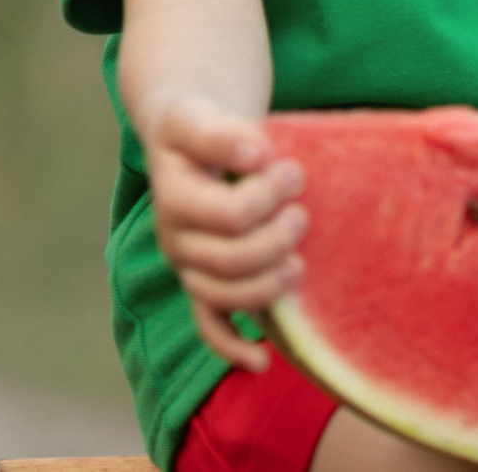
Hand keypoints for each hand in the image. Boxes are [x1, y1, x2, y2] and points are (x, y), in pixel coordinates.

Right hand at [141, 88, 306, 370]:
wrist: (186, 137)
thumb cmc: (204, 126)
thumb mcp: (204, 116)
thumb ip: (224, 133)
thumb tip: (257, 153)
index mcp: (175, 196)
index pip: (229, 215)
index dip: (269, 197)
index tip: (294, 171)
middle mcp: (175, 238)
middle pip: (230, 260)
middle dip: (277, 239)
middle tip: (302, 214)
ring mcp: (187, 265)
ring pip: (222, 297)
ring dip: (266, 286)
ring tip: (299, 265)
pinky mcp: (200, 281)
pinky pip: (208, 325)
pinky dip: (232, 347)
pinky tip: (261, 361)